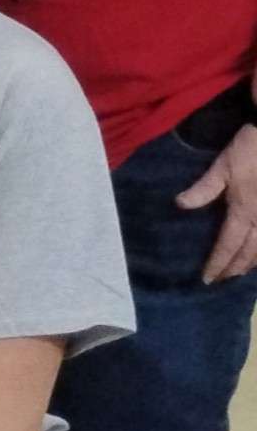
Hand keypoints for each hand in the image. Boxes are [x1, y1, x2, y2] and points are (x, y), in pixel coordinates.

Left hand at [176, 122, 256, 284]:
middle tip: (221, 280)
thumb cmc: (249, 150)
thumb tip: (180, 204)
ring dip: (252, 263)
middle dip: (234, 268)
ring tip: (240, 272)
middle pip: (248, 253)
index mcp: (244, 211)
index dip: (217, 263)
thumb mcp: (222, 167)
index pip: (227, 245)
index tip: (206, 279)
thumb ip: (203, 189)